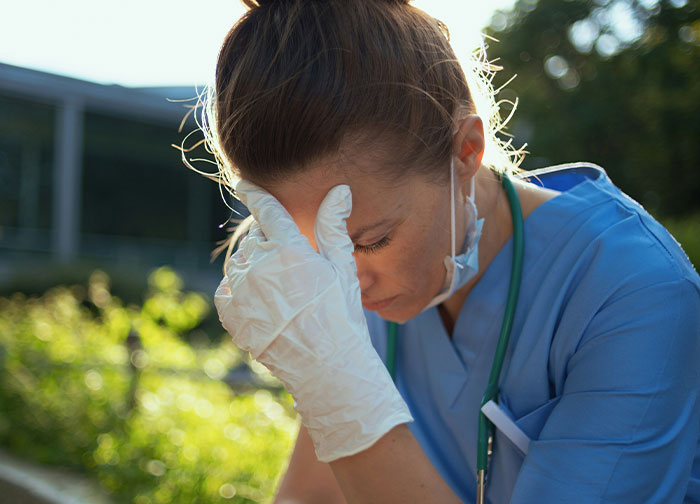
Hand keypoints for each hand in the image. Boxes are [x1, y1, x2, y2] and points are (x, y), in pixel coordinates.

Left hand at [214, 179, 412, 461]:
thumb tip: (340, 190)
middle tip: (291, 265)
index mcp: (289, 250)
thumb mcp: (342, 268)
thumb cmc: (340, 315)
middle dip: (270, 242)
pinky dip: (240, 288)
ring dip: (255, 264)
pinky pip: (228, 286)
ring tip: (280, 288)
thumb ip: (334, 225)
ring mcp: (240, 290)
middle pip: (256, 237)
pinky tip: (263, 301)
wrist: (325, 367)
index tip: (243, 183)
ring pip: (241, 260)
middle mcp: (259, 265)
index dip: (254, 192)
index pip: (266, 209)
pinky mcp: (230, 312)